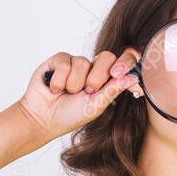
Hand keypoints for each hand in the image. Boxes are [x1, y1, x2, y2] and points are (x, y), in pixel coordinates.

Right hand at [15, 50, 139, 140]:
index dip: (121, 64)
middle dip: (96, 77)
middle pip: (105, 57)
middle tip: (86, 91)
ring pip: (82, 62)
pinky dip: (60, 80)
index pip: (118, 63)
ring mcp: (75, 62)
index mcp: (104, 79)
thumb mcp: (95, 106)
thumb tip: (134, 77)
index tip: (116, 74)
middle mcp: (91, 68)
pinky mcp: (59, 60)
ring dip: (73, 84)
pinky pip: (65, 62)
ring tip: (66, 93)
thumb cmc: (69, 116)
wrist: (42, 119)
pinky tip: (55, 89)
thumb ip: (113, 89)